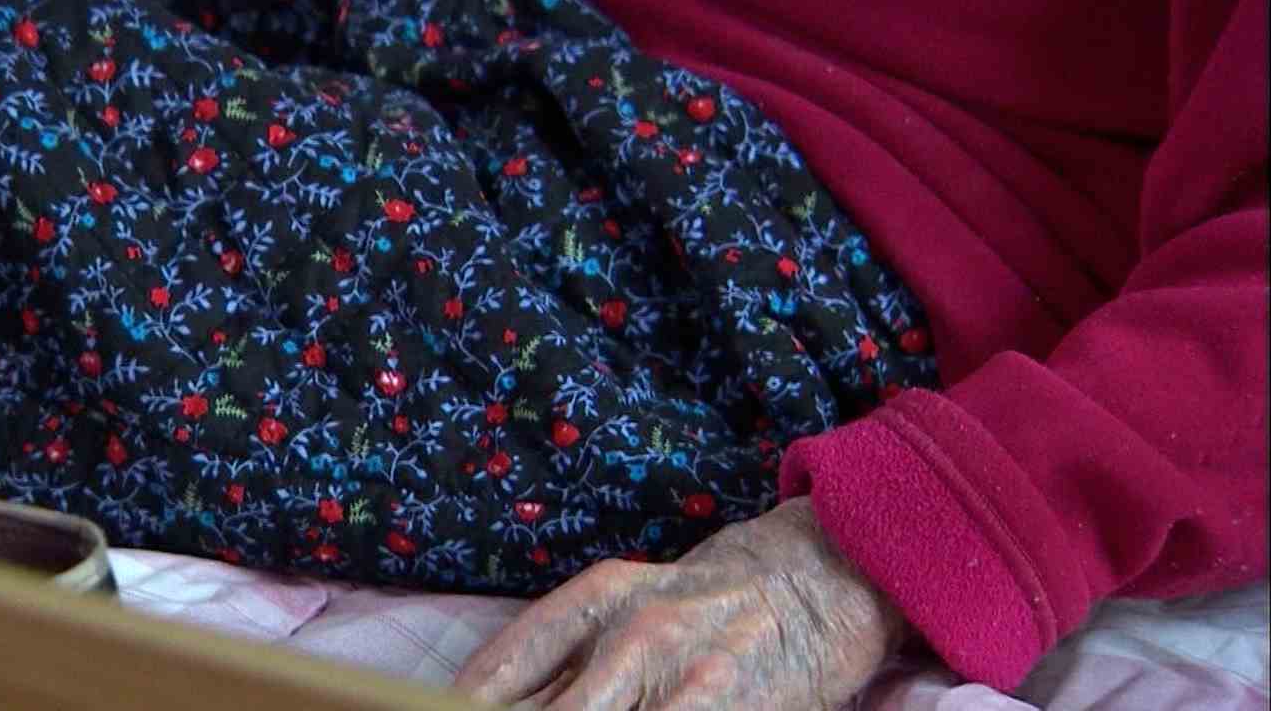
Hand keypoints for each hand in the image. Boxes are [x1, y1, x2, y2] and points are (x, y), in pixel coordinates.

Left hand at [452, 497, 908, 709]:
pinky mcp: (727, 704)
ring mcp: (682, 673)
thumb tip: (477, 699)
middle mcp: (629, 632)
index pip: (498, 675)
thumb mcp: (620, 604)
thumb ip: (556, 655)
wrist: (816, 579)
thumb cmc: (701, 602)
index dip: (460, 707)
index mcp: (591, 601)